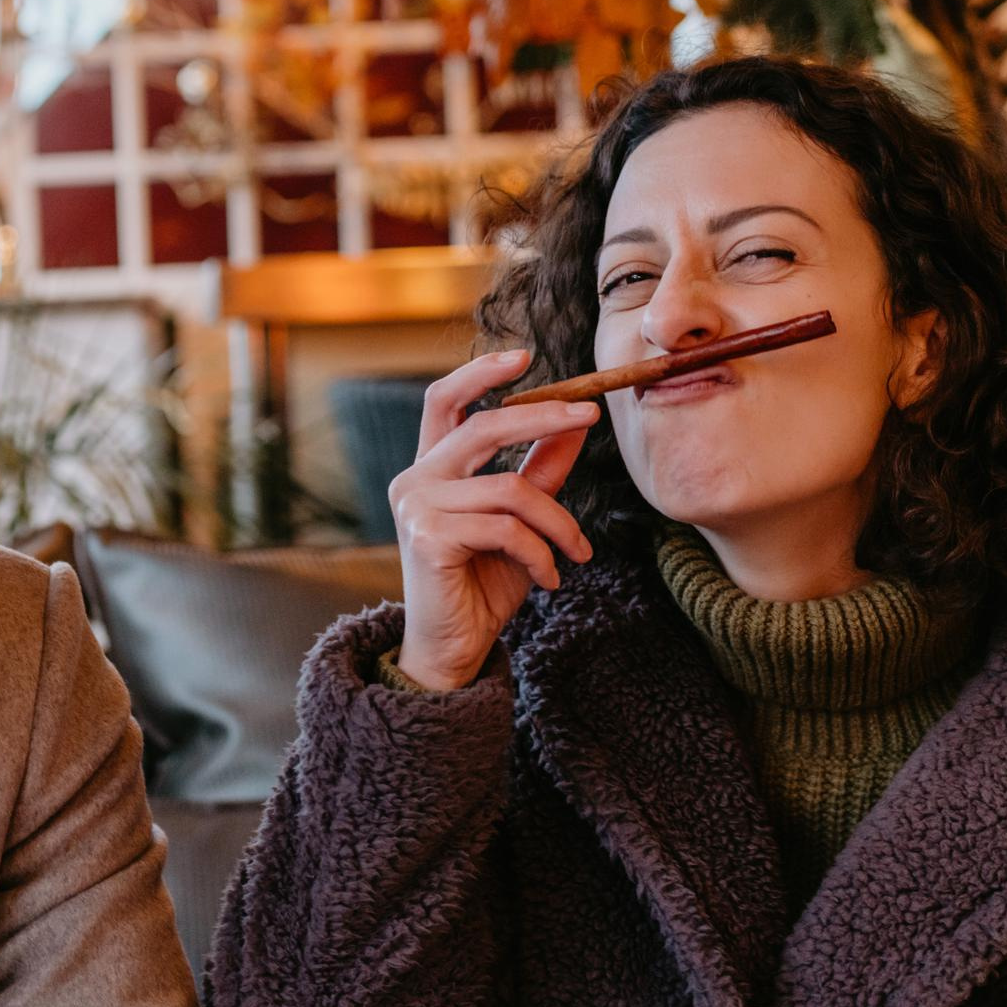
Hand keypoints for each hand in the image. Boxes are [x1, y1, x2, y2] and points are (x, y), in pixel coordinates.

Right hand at [389, 348, 598, 689]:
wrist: (453, 649)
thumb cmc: (482, 584)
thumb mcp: (522, 521)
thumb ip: (539, 471)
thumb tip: (575, 422)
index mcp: (431, 468)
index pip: (446, 401)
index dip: (481, 373)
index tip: (526, 357)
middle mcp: (415, 480)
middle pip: (483, 427)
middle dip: (543, 417)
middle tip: (591, 417)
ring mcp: (416, 507)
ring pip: (510, 488)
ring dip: (559, 523)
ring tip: (576, 553)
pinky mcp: (427, 538)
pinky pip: (506, 529)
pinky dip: (541, 554)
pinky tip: (548, 579)